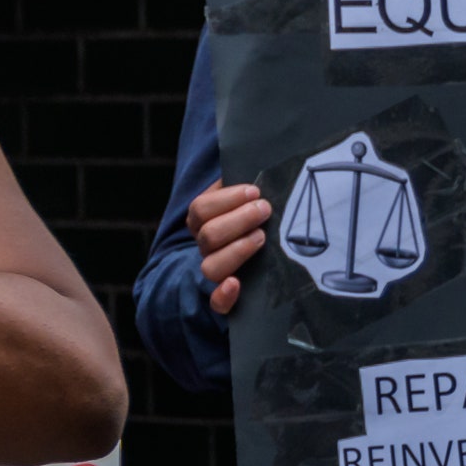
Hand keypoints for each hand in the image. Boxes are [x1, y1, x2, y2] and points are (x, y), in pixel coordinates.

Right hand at [187, 178, 271, 315]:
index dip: (226, 198)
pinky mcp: (225, 299)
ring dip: (236, 249)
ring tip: (261, 238)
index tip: (254, 191)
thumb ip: (242, 189)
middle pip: (207, 234)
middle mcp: (204, 248)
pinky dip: (223, 295)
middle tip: (264, 210)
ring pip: (210, 266)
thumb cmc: (253, 225)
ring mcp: (214, 273)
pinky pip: (216, 303)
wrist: (256, 268)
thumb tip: (252, 162)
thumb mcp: (244, 204)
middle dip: (238, 219)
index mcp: (202, 223)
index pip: (201, 208)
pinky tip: (236, 284)